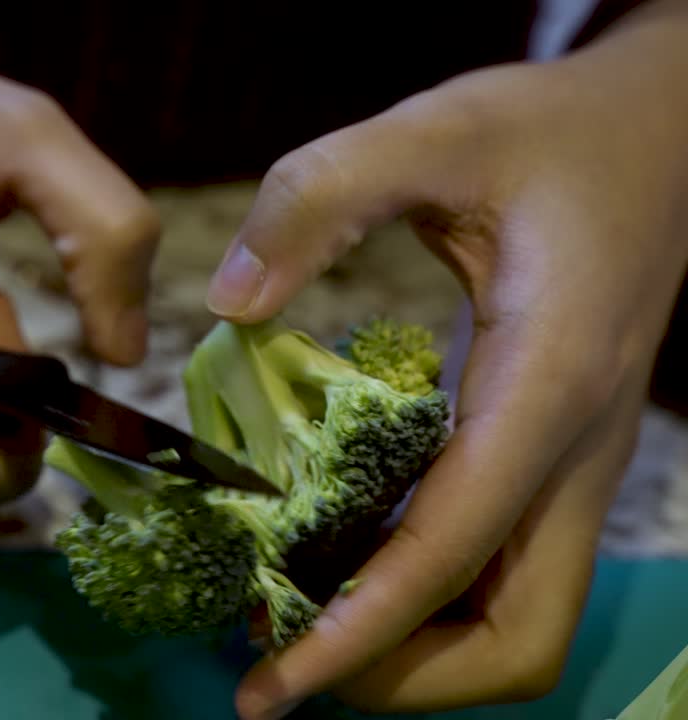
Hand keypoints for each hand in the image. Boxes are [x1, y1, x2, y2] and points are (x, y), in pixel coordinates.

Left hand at [206, 2, 687, 715]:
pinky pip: (502, 571)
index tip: (277, 684)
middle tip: (279, 661)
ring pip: (519, 621)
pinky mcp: (552, 459)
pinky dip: (425, 599)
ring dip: (413, 649)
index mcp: (548, 383)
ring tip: (293, 625)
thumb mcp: (434, 130)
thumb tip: (229, 300)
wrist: (652, 136)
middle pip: (518, 637)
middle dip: (401, 674)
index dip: (363, 630)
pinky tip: (340, 564)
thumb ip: (322, 196)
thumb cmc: (548, 133)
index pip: (457, 549)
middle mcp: (574, 451)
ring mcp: (573, 465)